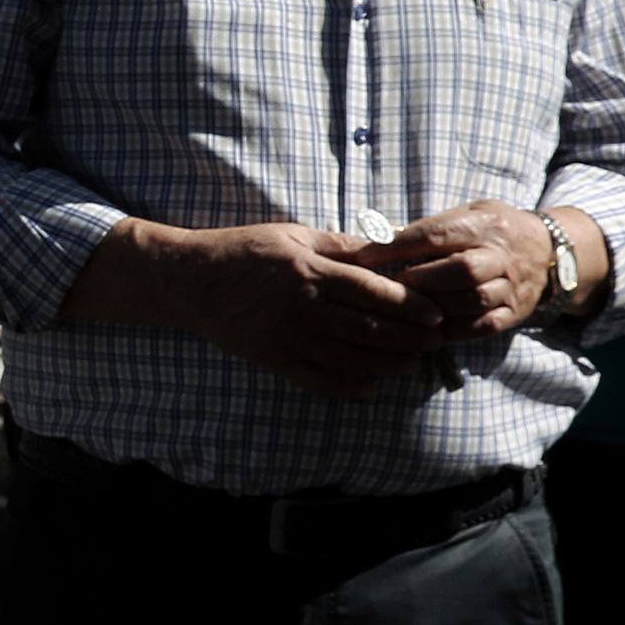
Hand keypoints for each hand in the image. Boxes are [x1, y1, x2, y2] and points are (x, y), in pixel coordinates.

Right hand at [76, 219, 446, 399]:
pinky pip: (316, 380)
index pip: (374, 292)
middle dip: (409, 338)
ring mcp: (287, 337)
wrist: (188, 281)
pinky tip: (369, 389)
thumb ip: (339, 245)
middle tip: (436, 342)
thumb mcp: (292, 235)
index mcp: (310, 272)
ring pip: (350, 357)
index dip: (410, 306)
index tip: (435, 314)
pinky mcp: (272, 359)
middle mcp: (302, 308)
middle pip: (369, 328)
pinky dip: (346, 388)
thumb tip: (386, 247)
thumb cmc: (243, 251)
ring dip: (387, 364)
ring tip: (413, 365)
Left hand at [356, 201, 550, 336]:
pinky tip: (429, 328)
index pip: (437, 234)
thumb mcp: (465, 215)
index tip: (364, 256)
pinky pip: (485, 325)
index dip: (398, 246)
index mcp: (483, 224)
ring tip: (404, 310)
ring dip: (435, 306)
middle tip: (387, 287)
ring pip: (474, 300)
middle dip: (421, 280)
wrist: (549, 251)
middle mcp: (501, 256)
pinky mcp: (515, 312)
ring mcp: (511, 286)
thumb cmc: (490, 231)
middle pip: (462, 270)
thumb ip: (426, 227)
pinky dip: (455, 329)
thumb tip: (375, 235)